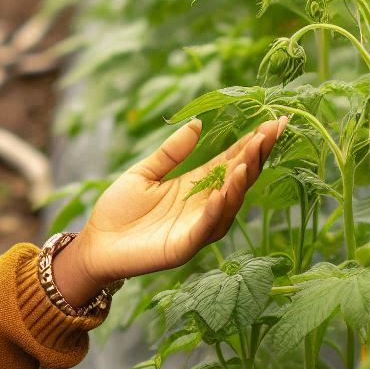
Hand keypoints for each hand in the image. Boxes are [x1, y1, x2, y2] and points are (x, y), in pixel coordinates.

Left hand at [71, 115, 288, 288]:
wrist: (96, 243)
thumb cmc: (118, 209)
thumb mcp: (144, 173)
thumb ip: (170, 152)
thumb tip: (197, 124)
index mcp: (195, 186)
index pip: (230, 162)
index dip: (250, 144)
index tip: (273, 122)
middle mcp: (203, 206)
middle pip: (237, 180)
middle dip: (255, 157)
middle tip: (271, 132)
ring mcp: (196, 228)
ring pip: (227, 205)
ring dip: (239, 183)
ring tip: (248, 159)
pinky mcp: (183, 247)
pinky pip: (204, 228)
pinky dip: (214, 211)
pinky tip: (222, 193)